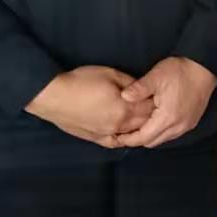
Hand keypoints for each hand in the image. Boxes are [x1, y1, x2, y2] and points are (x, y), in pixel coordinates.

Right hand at [26, 66, 153, 147]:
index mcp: (125, 108)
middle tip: (157, 107)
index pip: (149, 107)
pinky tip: (126, 135)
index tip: (161, 95)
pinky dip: (124, 139)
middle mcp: (119, 125)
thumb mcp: (110, 74)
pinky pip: (115, 142)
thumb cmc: (82, 81)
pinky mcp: (95, 138)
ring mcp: (107, 133)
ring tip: (145, 119)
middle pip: (143, 122)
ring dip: (140, 127)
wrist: (54, 96)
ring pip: (131, 134)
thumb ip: (129, 83)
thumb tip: (140, 88)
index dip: (156, 101)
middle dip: (151, 114)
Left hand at [116, 57, 216, 148]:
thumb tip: (123, 97)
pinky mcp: (191, 122)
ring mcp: (186, 126)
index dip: (129, 139)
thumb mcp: (156, 76)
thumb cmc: (180, 71)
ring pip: (163, 139)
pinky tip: (155, 120)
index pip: (144, 138)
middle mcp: (178, 127)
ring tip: (138, 125)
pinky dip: (161, 131)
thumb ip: (138, 88)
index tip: (117, 136)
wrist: (204, 67)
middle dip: (138, 139)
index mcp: (167, 118)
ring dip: (150, 135)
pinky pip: (172, 133)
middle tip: (125, 130)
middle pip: (152, 142)